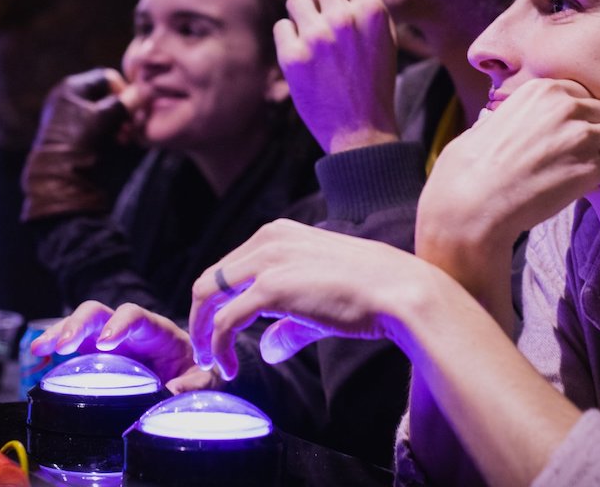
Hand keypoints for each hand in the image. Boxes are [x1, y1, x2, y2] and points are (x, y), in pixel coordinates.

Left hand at [20, 68, 145, 219]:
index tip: (134, 107)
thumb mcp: (107, 119)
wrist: (59, 175)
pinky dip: (106, 130)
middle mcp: (66, 97)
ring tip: (125, 137)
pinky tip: (116, 143)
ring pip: (101, 111)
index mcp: (71, 87)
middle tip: (132, 125)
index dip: (124, 90)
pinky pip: (92, 124)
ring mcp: (65, 115)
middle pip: (104, 95)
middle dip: (122, 109)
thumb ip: (127, 102)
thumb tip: (144, 91)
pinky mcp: (67, 132)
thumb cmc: (82, 141)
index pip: (107, 78)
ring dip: (117, 121)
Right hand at [30, 300, 218, 392]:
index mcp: (156, 330)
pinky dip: (54, 348)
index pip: (134, 315)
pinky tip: (39, 358)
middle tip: (64, 345)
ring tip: (39, 348)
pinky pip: (70, 347)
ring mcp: (105, 341)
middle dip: (79, 324)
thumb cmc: (197, 372)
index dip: (118, 324)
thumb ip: (194, 384)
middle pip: (98, 312)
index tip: (106, 343)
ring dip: (58, 333)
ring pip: (78, 326)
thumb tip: (171, 393)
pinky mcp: (92, 356)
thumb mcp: (206, 379)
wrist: (189, 379)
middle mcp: (126, 330)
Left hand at [187, 219, 427, 379]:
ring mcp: (267, 262)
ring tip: (212, 361)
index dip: (217, 301)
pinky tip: (228, 367)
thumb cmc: (369, 292)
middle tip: (206, 349)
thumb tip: (269, 349)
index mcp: (278, 233)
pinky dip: (218, 346)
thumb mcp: (320, 299)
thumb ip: (289, 323)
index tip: (218, 329)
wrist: (398, 290)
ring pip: (207, 296)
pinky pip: (225, 320)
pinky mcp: (270, 288)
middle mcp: (267, 240)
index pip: (229, 266)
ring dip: (203, 333)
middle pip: (210, 279)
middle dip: (201, 317)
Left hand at [274, 0, 399, 152]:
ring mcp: (315, 37)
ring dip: (304, 14)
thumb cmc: (376, 83)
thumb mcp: (387, 39)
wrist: (361, 131)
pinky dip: (290, 38)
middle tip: (325, 15)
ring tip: (315, 38)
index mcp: (372, 12)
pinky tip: (305, 56)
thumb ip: (370, 5)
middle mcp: (343, 19)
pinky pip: (282, 26)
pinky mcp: (291, 56)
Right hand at [416, 79, 599, 286]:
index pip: (585, 96)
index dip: (580, 119)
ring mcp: (581, 135)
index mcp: (542, 90)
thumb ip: (511, 115)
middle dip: (599, 136)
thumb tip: (502, 119)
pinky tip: (585, 187)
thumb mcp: (489, 123)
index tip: (569, 137)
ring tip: (585, 173)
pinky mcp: (590, 167)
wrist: (472, 202)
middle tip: (580, 157)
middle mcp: (565, 105)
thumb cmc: (471, 168)